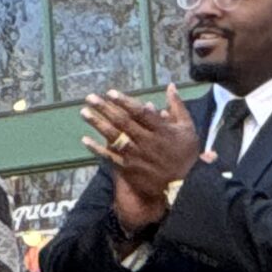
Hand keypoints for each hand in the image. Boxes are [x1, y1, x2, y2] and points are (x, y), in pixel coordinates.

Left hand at [82, 88, 202, 221]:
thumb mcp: (187, 128)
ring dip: (98, 125)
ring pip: (114, 138)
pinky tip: (85, 140)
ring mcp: (136, 156)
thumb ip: (177, 106)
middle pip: (123, 122)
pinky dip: (97, 149)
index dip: (124, 102)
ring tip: (84, 112)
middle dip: (105, 109)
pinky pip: (110, 158)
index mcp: (161, 130)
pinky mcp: (129, 169)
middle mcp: (147, 141)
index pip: (140, 113)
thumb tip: (170, 86)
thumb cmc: (186, 155)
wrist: (184, 186)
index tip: (110, 93)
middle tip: (90, 98)